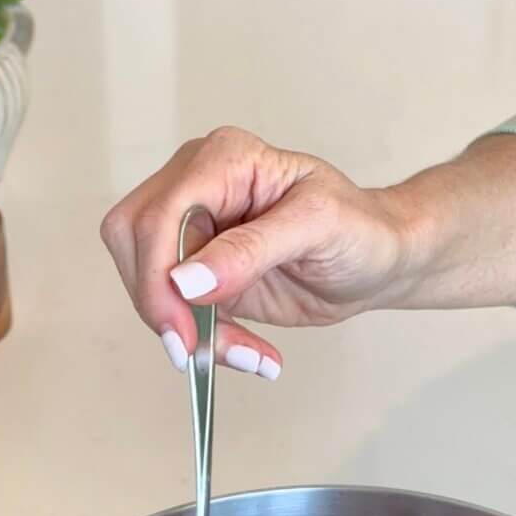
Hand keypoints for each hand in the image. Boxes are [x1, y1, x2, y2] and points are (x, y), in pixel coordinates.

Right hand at [99, 127, 515, 376]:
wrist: (380, 261)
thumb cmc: (361, 230)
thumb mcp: (316, 229)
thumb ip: (249, 250)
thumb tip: (186, 279)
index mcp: (222, 160)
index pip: (158, 214)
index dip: (158, 274)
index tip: (183, 327)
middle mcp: (196, 186)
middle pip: (134, 243)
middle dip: (161, 304)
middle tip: (198, 349)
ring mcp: (194, 229)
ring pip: (147, 282)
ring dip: (187, 330)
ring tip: (248, 355)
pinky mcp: (200, 271)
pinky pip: (176, 310)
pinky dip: (205, 341)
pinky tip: (251, 355)